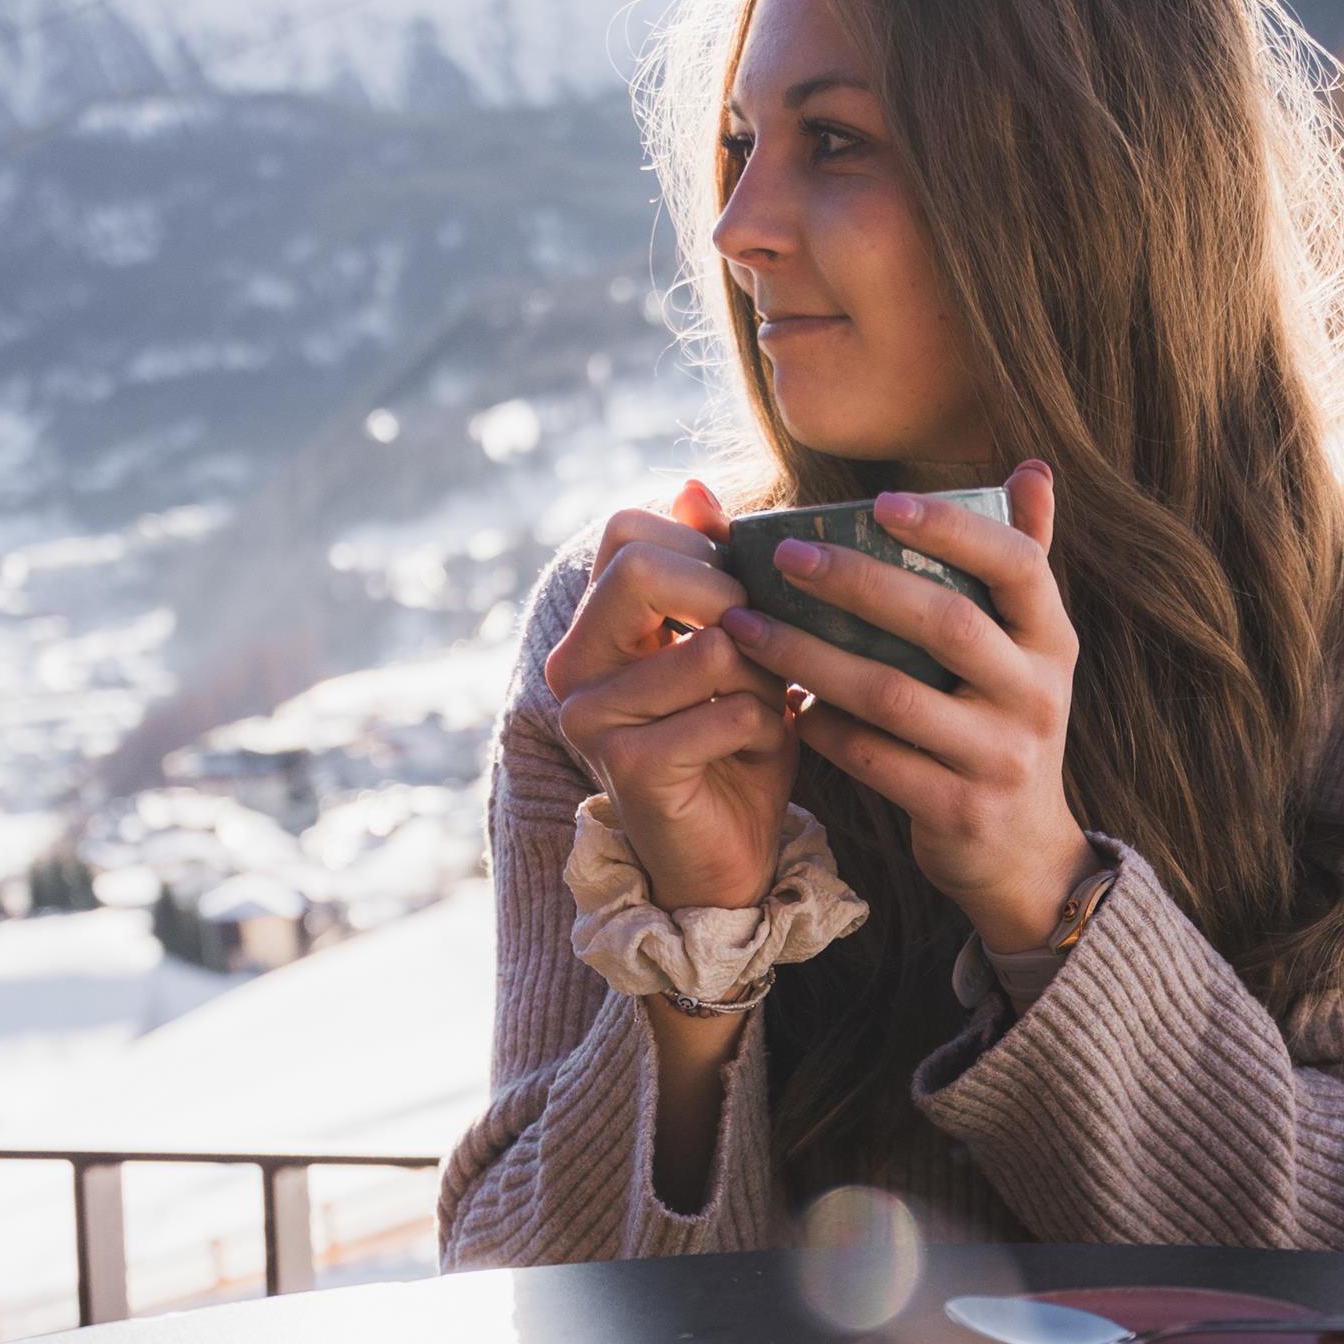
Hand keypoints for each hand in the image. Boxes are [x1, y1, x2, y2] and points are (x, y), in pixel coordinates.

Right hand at [546, 480, 797, 912]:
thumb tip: (693, 483)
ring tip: (770, 708)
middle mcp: (573, 667)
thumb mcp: (735, 644)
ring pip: (711, 646)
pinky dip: (768, 729)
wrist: (731, 860)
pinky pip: (727, 713)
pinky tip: (763, 751)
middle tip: (763, 646)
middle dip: (731, 597)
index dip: (703, 547)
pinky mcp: (629, 767)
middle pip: (644, 569)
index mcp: (593, 627)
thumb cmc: (737, 746)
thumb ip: (713, 568)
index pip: (627, 530)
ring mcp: (592, 718)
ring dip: (767, 677)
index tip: (743, 594)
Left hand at [723, 466, 1096, 952]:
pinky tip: (783, 703)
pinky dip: (824, 729)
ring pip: (893, 695)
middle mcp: (1036, 695)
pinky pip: (874, 761)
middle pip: (945, 623)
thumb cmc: (1004, 726)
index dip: (953, 528)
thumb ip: (1023, 563)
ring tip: (748, 627)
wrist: (1023, 855)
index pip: (1018, 564)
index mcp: (1051, 641)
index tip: (881, 502)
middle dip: (859, 582)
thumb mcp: (1029, 651)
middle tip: (786, 557)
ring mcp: (1000, 757)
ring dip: (812, 657)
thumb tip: (1030, 467)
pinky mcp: (958, 810)